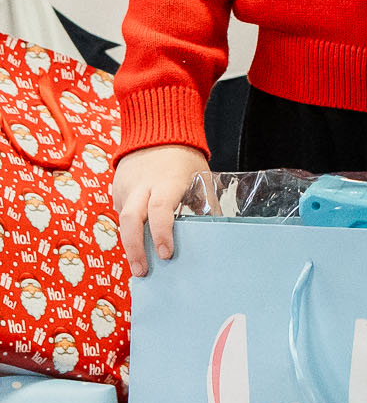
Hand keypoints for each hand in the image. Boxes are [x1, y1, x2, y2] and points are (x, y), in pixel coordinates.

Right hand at [112, 143, 210, 276]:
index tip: (166, 254)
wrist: (156, 131)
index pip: (160, 210)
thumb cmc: (184, 158)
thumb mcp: (200, 178)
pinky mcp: (116, 189)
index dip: (162, 233)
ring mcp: (125, 186)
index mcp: (167, 181)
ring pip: (121, 220)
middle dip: (134, 249)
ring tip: (139, 265)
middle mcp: (142, 184)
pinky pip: (120, 213)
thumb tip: (214, 233)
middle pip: (130, 220)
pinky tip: (137, 244)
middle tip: (141, 272)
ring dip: (129, 244)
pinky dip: (128, 229)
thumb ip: (204, 204)